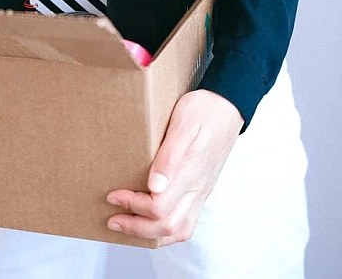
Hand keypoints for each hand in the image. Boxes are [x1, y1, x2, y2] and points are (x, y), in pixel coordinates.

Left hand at [106, 89, 242, 245]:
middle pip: (168, 227)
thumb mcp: (183, 124)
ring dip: (151, 234)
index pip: (159, 207)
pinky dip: (165, 230)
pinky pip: (186, 222)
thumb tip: (155, 187)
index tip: (113, 195)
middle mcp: (198, 189)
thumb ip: (169, 157)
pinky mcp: (202, 191)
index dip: (132, 206)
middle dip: (136, 228)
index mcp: (191, 173)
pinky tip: (150, 222)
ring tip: (128, 225)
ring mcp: (202, 192)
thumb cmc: (203, 111)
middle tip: (113, 219)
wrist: (228, 107)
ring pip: (180, 230)